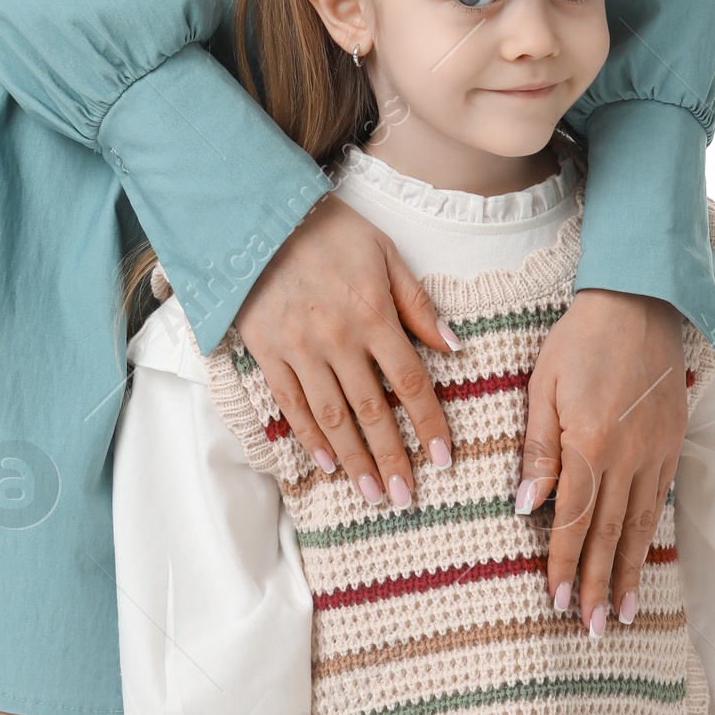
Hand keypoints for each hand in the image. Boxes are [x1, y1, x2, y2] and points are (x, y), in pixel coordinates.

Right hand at [234, 195, 456, 504]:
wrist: (261, 216)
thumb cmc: (330, 229)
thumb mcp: (385, 253)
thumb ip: (417, 302)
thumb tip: (453, 346)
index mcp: (373, 314)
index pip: (410, 382)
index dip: (428, 423)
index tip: (444, 458)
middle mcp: (338, 338)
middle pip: (372, 410)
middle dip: (392, 458)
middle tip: (405, 498)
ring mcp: (300, 348)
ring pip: (332, 417)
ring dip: (355, 460)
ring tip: (372, 493)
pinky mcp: (268, 351)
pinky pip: (291, 404)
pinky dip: (309, 438)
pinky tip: (327, 464)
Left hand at [518, 288, 686, 633]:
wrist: (638, 302)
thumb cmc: (579, 339)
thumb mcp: (542, 385)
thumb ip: (538, 448)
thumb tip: (527, 505)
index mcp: (589, 443)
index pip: (574, 519)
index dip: (564, 562)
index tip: (557, 601)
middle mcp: (627, 457)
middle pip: (610, 534)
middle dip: (598, 584)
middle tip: (592, 628)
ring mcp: (654, 452)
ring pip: (639, 525)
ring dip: (629, 572)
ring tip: (624, 613)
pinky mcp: (672, 442)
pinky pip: (659, 500)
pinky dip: (650, 536)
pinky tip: (642, 557)